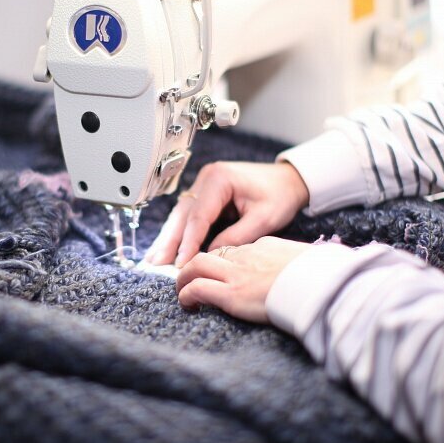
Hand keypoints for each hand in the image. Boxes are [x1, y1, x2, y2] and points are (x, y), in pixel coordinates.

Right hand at [145, 161, 309, 267]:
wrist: (289, 180)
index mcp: (219, 179)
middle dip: (169, 241)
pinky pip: (188, 215)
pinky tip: (166, 248)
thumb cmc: (280, 195)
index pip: (198, 216)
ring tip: (154, 259)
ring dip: (169, 238)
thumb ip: (236, 237)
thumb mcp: (263, 219)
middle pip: (183, 214)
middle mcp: (206, 178)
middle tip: (155, 264)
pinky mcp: (205, 193)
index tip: (181, 264)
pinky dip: (178, 233)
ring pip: (181, 215)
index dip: (188, 242)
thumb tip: (210, 255)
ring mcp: (203, 184)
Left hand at [175, 236, 312, 323]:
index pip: (234, 251)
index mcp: (264, 246)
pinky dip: (186, 295)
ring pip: (196, 266)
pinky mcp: (231, 294)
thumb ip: (291, 264)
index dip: (222, 263)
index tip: (220, 274)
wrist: (319, 285)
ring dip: (184, 278)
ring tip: (182, 292)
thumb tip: (297, 272)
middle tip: (189, 279)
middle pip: (210, 254)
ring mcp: (236, 274)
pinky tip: (187, 304)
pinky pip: (197, 289)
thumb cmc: (320, 277)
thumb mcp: (304, 262)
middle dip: (195, 265)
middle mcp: (246, 256)